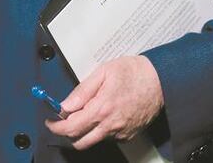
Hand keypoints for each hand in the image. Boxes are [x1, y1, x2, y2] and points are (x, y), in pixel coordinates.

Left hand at [44, 55, 163, 149]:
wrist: (161, 80)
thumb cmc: (134, 72)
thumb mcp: (103, 72)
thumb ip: (82, 91)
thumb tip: (65, 105)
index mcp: (102, 108)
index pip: (71, 127)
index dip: (56, 127)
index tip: (50, 122)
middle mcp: (111, 125)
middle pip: (80, 141)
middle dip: (67, 133)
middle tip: (64, 120)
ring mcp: (121, 132)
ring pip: (94, 141)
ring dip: (84, 132)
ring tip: (86, 112)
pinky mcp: (129, 135)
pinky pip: (108, 138)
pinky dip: (100, 131)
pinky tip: (103, 115)